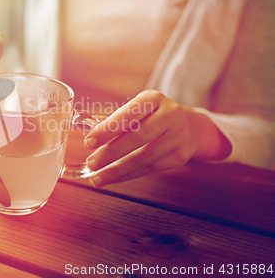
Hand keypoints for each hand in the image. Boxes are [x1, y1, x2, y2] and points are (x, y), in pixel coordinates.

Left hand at [84, 90, 230, 186]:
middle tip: (91, 163)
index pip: (128, 114)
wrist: (190, 128)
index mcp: (154, 99)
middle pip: (138, 137)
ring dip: (117, 170)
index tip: (88, 142)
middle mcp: (169, 115)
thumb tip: (90, 132)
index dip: (107, 129)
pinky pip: (149, 169)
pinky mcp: (180, 156)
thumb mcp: (137, 109)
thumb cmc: (153, 117)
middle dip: (111, 152)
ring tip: (97, 177)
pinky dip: (127, 175)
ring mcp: (178, 136)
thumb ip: (115, 120)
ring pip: (144, 157)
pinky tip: (112, 178)